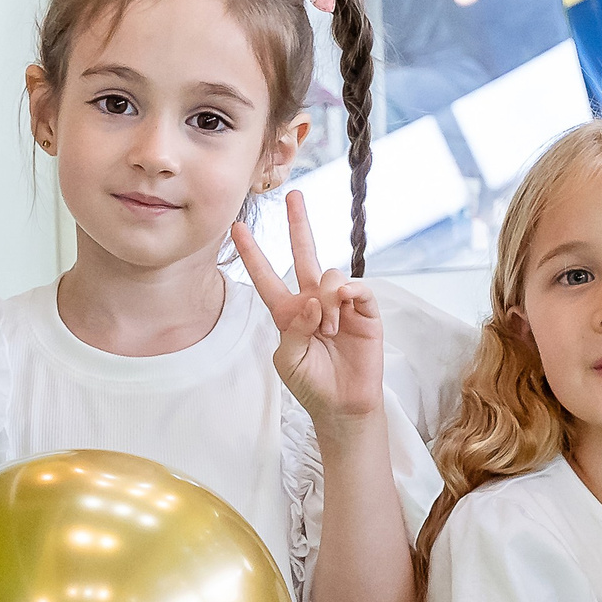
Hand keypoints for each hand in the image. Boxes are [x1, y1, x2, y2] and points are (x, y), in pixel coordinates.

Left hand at [233, 189, 383, 431]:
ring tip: (328, 332)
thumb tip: (314, 299)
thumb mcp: (286, 359)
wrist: (342, 405)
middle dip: (299, 225)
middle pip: (304, 254)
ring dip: (326, 303)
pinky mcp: (365, 311)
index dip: (252, 253)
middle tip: (294, 197)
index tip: (236, 228)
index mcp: (288, 312)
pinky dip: (349, 293)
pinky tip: (344, 307)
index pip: (266, 277)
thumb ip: (292, 327)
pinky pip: (357, 287)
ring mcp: (340, 304)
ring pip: (330, 276)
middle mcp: (313, 301)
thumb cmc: (311, 384)